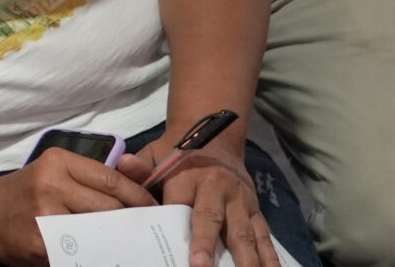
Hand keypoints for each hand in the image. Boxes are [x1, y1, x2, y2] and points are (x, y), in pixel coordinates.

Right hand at [0, 150, 157, 264]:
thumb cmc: (24, 193)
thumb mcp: (53, 174)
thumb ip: (89, 179)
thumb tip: (136, 193)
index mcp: (58, 161)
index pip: (111, 180)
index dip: (139, 197)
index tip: (153, 210)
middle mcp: (51, 183)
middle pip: (109, 207)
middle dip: (131, 221)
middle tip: (146, 232)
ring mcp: (45, 215)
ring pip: (99, 230)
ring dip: (117, 240)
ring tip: (129, 245)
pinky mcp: (41, 243)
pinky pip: (80, 250)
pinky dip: (96, 253)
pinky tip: (102, 253)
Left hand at [118, 142, 278, 266]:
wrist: (217, 138)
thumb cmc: (178, 154)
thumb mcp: (156, 153)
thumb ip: (140, 166)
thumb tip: (124, 163)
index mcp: (187, 176)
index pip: (178, 203)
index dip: (174, 225)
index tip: (173, 246)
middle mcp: (217, 188)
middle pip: (211, 219)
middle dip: (208, 245)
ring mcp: (240, 201)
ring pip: (244, 232)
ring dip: (247, 259)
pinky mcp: (255, 211)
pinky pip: (265, 236)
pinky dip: (270, 256)